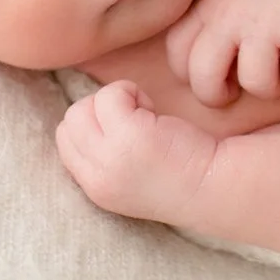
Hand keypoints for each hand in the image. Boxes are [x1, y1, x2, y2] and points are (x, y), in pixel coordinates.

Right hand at [54, 81, 217, 222]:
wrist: (214, 186)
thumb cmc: (180, 171)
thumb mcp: (128, 173)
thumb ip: (103, 154)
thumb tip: (89, 115)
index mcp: (93, 187)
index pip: (65, 141)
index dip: (92, 126)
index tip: (124, 131)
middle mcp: (95, 177)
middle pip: (70, 121)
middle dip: (99, 111)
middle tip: (137, 121)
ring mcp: (109, 157)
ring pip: (84, 106)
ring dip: (114, 101)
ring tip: (146, 115)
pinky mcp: (129, 136)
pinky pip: (111, 95)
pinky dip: (131, 92)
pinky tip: (156, 110)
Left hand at [164, 0, 279, 106]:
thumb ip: (206, 22)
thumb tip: (205, 65)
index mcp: (206, 10)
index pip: (177, 59)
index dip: (194, 77)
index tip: (218, 73)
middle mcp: (228, 20)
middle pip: (204, 81)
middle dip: (221, 97)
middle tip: (242, 86)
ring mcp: (265, 26)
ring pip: (257, 85)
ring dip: (272, 87)